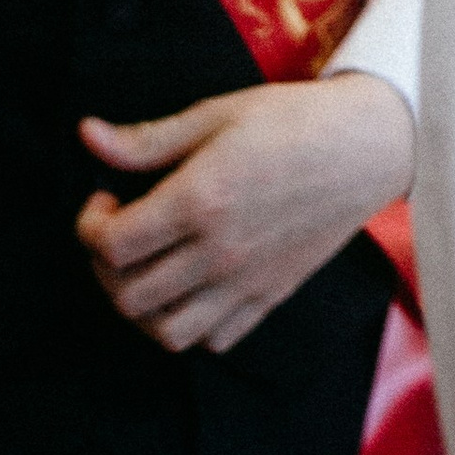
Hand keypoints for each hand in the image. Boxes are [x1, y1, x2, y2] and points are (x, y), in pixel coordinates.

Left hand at [76, 70, 415, 355]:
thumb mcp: (217, 114)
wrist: (366, 146)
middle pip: (128, 297)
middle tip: (121, 232)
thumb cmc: (293, 121)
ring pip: (166, 332)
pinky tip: (192, 285)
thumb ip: (149, 138)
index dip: (90, 225)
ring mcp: (245, 282)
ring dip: (143, 306)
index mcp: (200, 201)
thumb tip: (88, 136)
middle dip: (106, 267)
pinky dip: (190, 325)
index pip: (112, 245)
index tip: (106, 198)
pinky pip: (213, 340)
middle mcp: (218, 252)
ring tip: (150, 267)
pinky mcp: (269, 296)